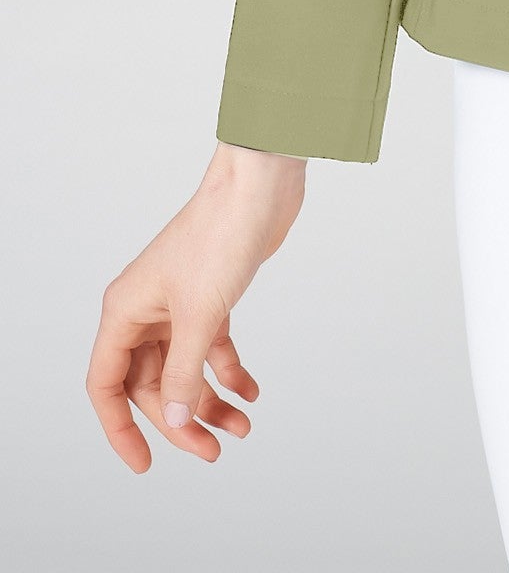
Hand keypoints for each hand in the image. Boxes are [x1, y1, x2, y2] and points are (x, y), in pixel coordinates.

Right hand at [87, 142, 306, 470]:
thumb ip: (183, 373)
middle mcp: (146, 309)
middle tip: (214, 450)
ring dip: (209, 401)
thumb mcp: (200, 315)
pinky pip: (213, 347)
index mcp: (125, 311)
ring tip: (241, 428)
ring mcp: (179, 303)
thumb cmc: (221, 234)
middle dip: (180, 419)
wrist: (261, 184)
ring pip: (185, 369)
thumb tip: (172, 422)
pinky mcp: (212, 295)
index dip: (120, 429)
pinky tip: (251, 391)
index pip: (107, 385)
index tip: (145, 464)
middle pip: (151, 384)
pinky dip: (230, 371)